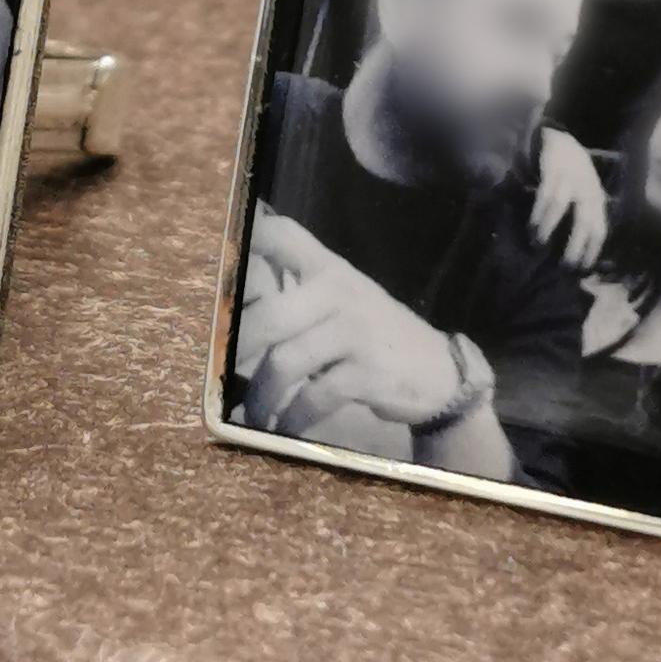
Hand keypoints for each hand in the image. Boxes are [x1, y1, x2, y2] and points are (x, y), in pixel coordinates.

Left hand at [234, 208, 471, 449]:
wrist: (440, 371)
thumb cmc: (376, 335)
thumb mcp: (346, 299)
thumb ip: (300, 292)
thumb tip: (236, 306)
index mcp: (329, 269)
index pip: (282, 235)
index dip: (246, 237)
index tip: (220, 261)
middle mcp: (340, 292)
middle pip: (268, 316)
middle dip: (236, 352)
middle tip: (221, 374)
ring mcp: (355, 333)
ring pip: (285, 363)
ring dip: (261, 396)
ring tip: (253, 413)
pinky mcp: (366, 374)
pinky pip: (313, 398)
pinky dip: (292, 417)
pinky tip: (283, 426)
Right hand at [528, 128, 607, 268]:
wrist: (562, 138)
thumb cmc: (574, 174)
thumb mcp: (586, 193)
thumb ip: (586, 214)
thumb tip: (580, 247)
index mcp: (596, 200)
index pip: (600, 230)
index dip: (593, 250)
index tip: (582, 269)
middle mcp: (587, 191)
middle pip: (584, 221)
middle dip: (575, 245)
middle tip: (563, 265)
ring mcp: (570, 179)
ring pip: (561, 207)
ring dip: (549, 227)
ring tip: (539, 244)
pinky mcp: (553, 170)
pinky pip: (546, 193)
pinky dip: (539, 211)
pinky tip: (533, 224)